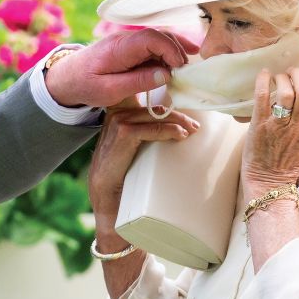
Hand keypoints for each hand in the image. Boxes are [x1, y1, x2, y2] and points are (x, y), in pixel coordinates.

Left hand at [44, 29, 197, 107]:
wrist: (66, 77)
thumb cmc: (85, 85)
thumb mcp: (109, 91)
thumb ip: (136, 82)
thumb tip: (165, 75)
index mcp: (118, 48)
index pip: (151, 39)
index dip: (170, 50)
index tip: (179, 69)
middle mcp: (125, 39)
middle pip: (159, 36)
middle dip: (177, 51)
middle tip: (188, 72)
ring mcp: (128, 42)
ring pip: (159, 39)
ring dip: (175, 51)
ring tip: (188, 66)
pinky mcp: (130, 48)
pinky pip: (153, 46)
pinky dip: (167, 53)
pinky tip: (179, 62)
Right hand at [89, 98, 199, 236]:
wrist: (105, 195)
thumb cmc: (119, 174)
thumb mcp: (130, 149)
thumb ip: (142, 135)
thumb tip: (170, 131)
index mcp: (118, 116)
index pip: (145, 103)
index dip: (165, 104)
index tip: (184, 115)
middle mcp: (117, 115)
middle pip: (154, 108)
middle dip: (178, 114)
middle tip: (194, 126)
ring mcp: (118, 123)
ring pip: (156, 115)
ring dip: (178, 121)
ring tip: (192, 130)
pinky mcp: (123, 134)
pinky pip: (152, 128)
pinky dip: (169, 131)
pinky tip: (181, 135)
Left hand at [241, 65, 298, 198]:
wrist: (270, 181)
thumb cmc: (288, 161)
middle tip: (293, 70)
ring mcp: (280, 126)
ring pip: (288, 93)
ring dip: (284, 78)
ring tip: (280, 75)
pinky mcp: (260, 126)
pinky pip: (263, 98)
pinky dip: (264, 82)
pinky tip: (264, 74)